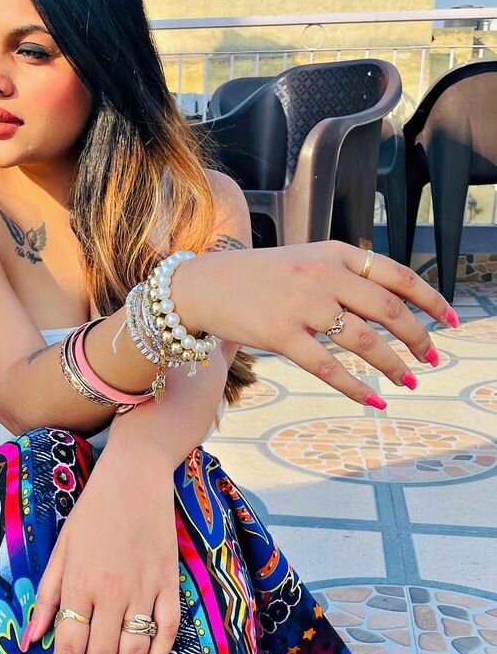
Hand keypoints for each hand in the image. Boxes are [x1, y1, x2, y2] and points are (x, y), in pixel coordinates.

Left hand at [20, 448, 179, 653]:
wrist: (136, 476)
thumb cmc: (92, 512)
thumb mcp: (60, 549)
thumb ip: (46, 596)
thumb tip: (33, 641)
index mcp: (79, 583)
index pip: (66, 648)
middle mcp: (112, 592)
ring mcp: (145, 590)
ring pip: (135, 653)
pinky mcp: (170, 585)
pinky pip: (167, 633)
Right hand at [181, 243, 458, 406]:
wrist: (203, 286)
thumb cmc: (256, 278)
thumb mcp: (304, 260)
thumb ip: (342, 274)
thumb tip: (388, 302)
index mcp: (334, 253)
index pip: (396, 274)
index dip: (430, 299)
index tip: (450, 320)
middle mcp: (323, 275)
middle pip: (388, 309)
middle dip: (418, 337)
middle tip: (431, 358)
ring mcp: (302, 304)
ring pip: (363, 340)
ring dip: (393, 364)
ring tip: (409, 380)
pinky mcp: (281, 334)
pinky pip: (328, 367)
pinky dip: (356, 387)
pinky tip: (374, 400)